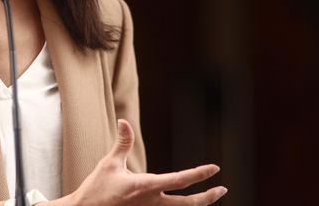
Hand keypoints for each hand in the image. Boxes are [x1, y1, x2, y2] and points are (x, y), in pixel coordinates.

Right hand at [51, 119, 226, 205]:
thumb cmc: (96, 189)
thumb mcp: (109, 164)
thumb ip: (122, 143)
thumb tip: (124, 121)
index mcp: (145, 187)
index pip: (179, 180)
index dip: (199, 174)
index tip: (214, 168)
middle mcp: (151, 203)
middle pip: (188, 205)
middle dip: (208, 197)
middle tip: (222, 189)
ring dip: (197, 205)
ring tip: (209, 197)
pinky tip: (187, 205)